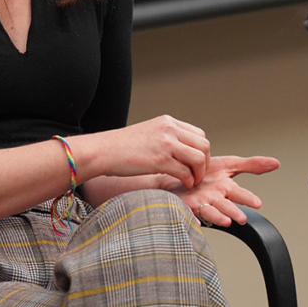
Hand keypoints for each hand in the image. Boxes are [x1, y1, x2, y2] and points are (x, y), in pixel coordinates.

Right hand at [96, 115, 210, 188]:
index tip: (197, 163)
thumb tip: (184, 152)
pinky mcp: (160, 160)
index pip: (199, 134)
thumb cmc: (122, 146)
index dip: (202, 151)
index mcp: (168, 122)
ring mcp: (166, 144)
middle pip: (204, 145)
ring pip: (199, 159)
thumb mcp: (149, 132)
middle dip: (205, 163)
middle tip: (198, 174)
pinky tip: (183, 184)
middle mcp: (170, 129)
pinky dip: (188, 181)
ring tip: (192, 181)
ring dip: (199, 174)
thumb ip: (168, 137)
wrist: (103, 150)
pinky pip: (186, 172)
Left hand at [163, 155, 279, 227]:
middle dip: (234, 212)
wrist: (178, 176)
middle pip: (226, 206)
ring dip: (218, 217)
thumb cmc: (204, 175)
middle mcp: (215, 198)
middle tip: (241, 218)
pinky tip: (196, 222)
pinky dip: (192, 219)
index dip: (248, 198)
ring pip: (210, 211)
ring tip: (226, 221)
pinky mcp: (185, 206)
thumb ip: (250, 165)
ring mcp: (201, 203)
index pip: (239, 194)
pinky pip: (188, 213)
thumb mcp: (228, 165)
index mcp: (226, 188)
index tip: (257, 204)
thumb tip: (275, 163)